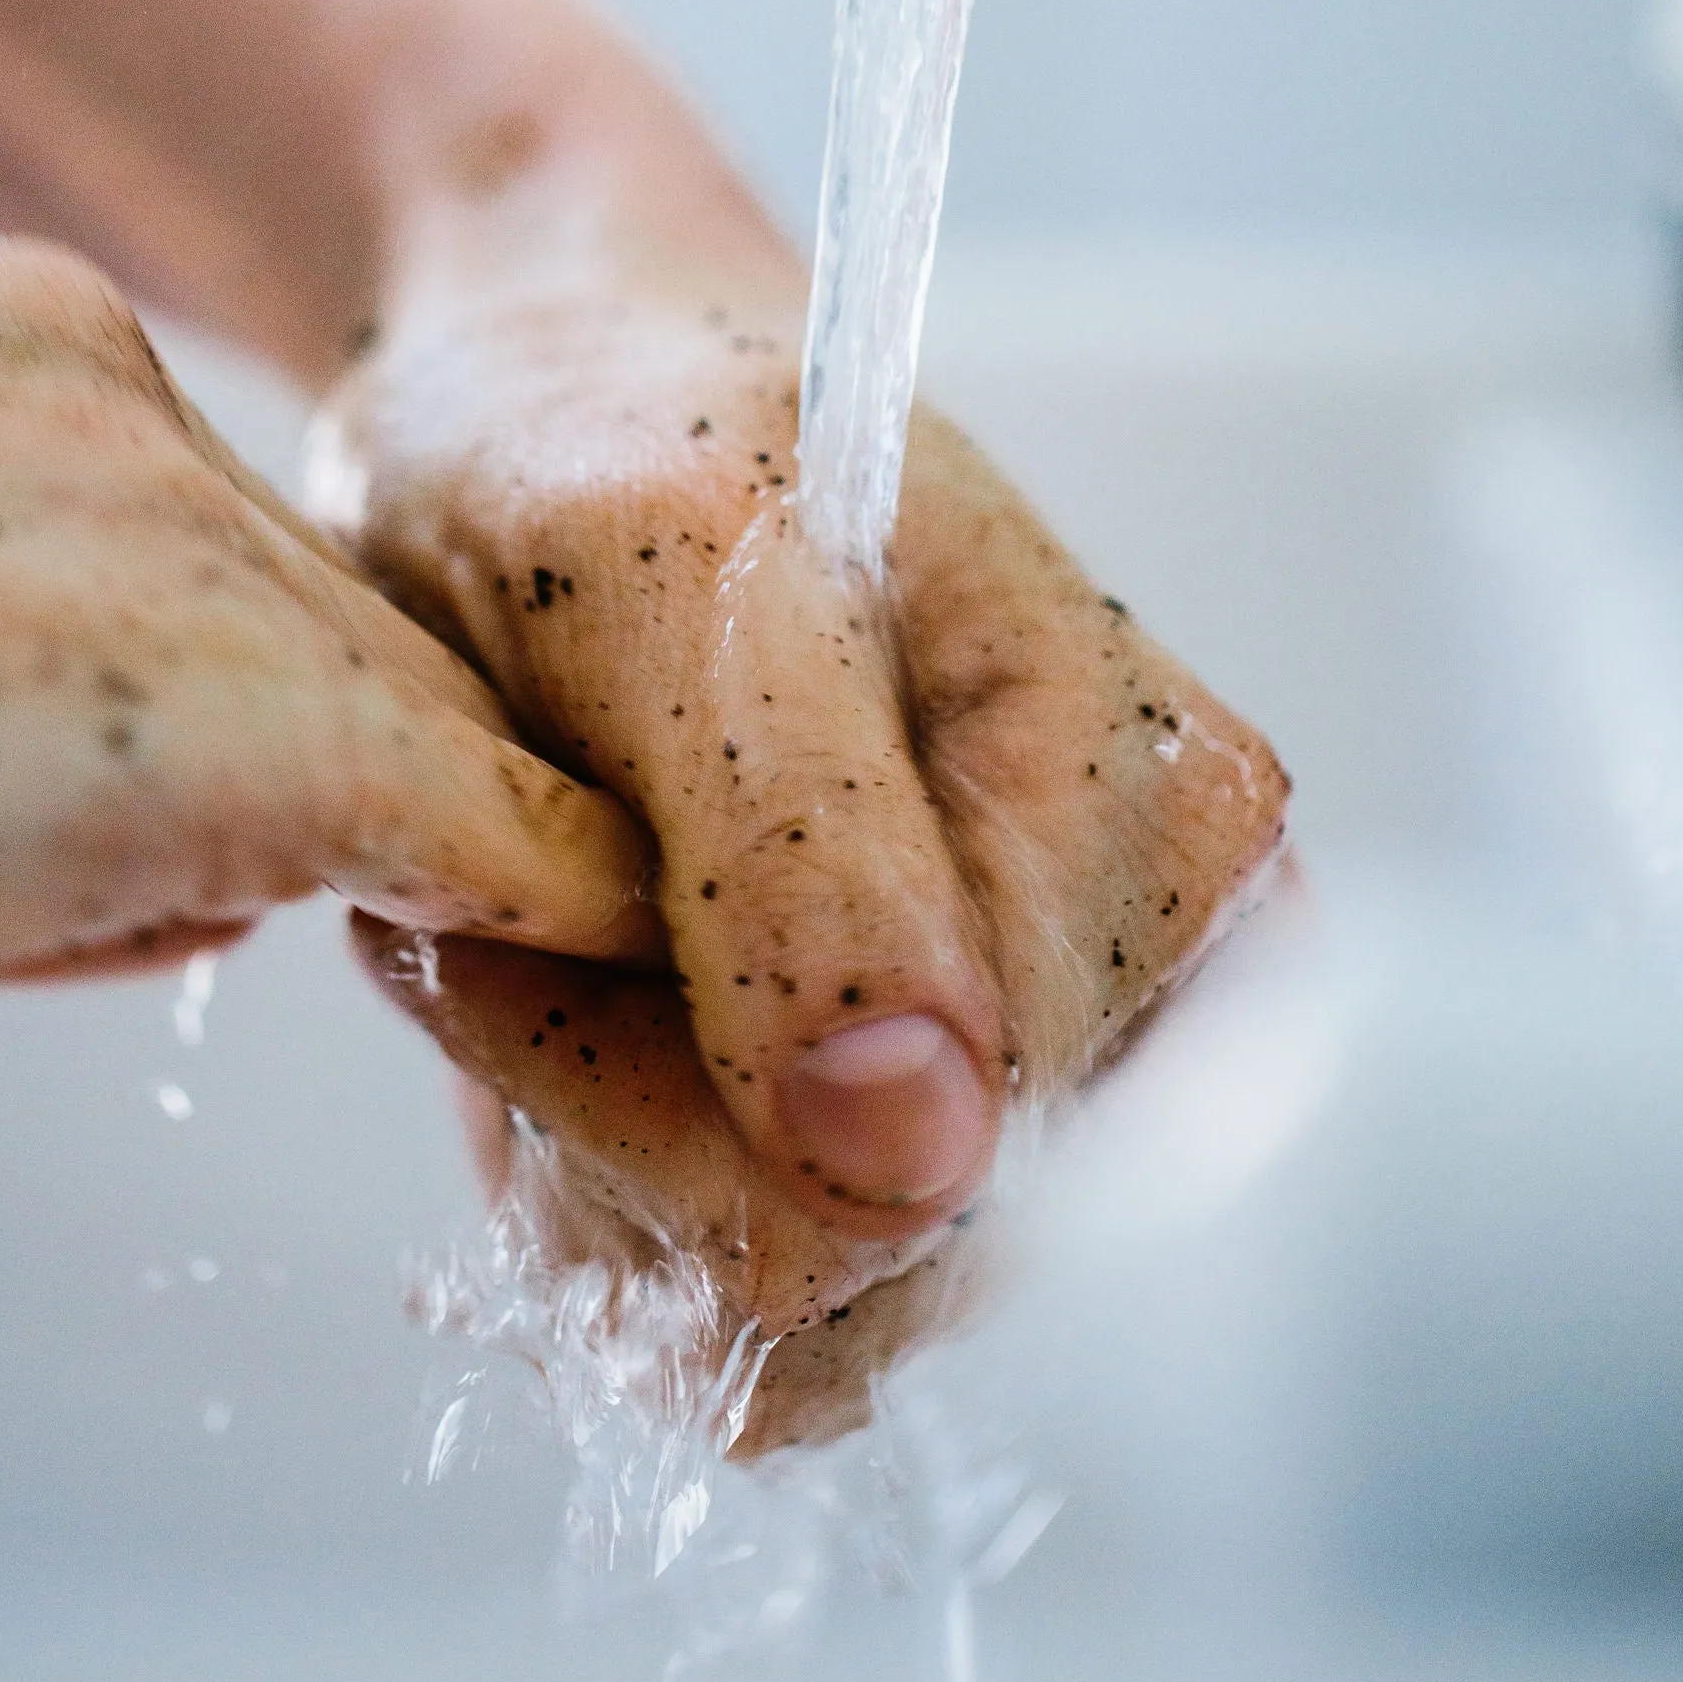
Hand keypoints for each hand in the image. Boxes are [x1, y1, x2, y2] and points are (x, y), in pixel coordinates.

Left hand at [0, 242, 659, 1009]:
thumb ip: (123, 895)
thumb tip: (231, 865)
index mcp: (159, 725)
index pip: (452, 799)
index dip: (537, 874)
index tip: (598, 910)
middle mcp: (154, 517)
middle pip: (379, 674)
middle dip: (386, 781)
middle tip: (367, 869)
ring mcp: (73, 381)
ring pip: (271, 549)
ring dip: (243, 654)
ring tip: (78, 755)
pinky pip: (150, 445)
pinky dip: (129, 544)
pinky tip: (6, 620)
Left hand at [322, 228, 1287, 1440]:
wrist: (546, 391)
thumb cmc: (605, 431)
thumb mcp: (661, 573)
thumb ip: (800, 846)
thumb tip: (927, 1162)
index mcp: (1163, 820)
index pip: (925, 1174)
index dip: (650, 1078)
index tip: (526, 888)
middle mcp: (1146, 962)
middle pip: (857, 1257)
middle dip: (614, 1101)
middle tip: (519, 883)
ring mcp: (1033, 1042)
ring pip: (780, 1290)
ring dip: (583, 1124)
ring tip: (535, 907)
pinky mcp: (917, 1096)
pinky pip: (741, 1276)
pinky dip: (593, 1157)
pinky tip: (558, 984)